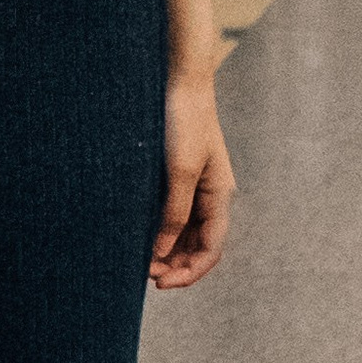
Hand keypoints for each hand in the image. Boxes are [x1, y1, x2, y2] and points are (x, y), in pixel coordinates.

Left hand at [149, 69, 232, 289]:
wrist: (179, 79)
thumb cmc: (184, 121)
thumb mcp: (180, 170)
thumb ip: (174, 212)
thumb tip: (163, 252)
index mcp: (219, 195)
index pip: (211, 249)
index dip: (190, 272)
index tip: (160, 283)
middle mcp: (211, 195)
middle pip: (199, 245)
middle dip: (177, 265)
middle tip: (145, 276)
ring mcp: (195, 186)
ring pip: (186, 233)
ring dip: (168, 251)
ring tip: (141, 263)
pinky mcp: (179, 176)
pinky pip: (174, 214)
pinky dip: (161, 231)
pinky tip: (141, 237)